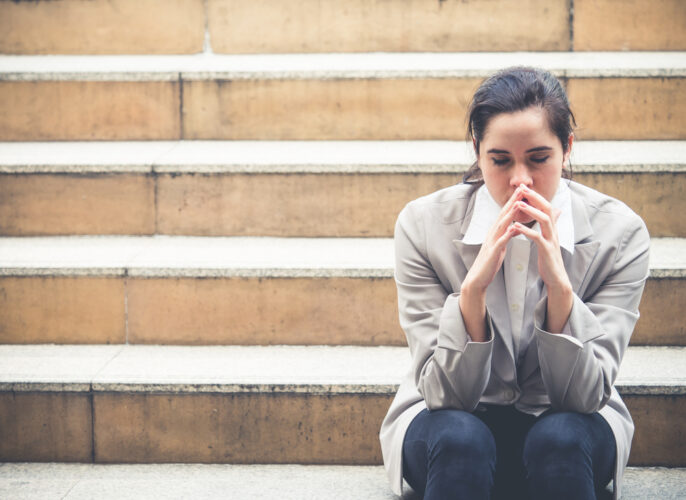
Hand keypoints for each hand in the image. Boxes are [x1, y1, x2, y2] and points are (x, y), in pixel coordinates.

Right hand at [462, 184, 528, 293]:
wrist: (478, 278)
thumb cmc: (489, 262)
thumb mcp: (501, 246)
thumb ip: (507, 236)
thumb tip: (516, 227)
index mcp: (496, 232)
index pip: (506, 213)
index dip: (515, 200)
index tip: (524, 189)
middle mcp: (492, 234)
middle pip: (503, 214)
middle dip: (513, 201)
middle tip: (522, 188)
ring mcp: (491, 242)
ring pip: (501, 225)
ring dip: (510, 214)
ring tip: (519, 203)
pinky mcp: (492, 253)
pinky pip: (500, 242)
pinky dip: (507, 235)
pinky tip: (514, 228)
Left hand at [510, 184, 572, 331]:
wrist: (556, 278)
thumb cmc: (550, 258)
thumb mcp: (550, 238)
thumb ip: (552, 225)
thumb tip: (556, 211)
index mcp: (552, 228)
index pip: (546, 206)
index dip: (536, 196)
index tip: (524, 188)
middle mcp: (554, 231)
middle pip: (547, 208)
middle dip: (535, 198)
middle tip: (522, 188)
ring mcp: (552, 240)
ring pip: (545, 221)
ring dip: (531, 211)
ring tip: (519, 204)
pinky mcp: (547, 251)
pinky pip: (538, 238)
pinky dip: (527, 231)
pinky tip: (516, 226)